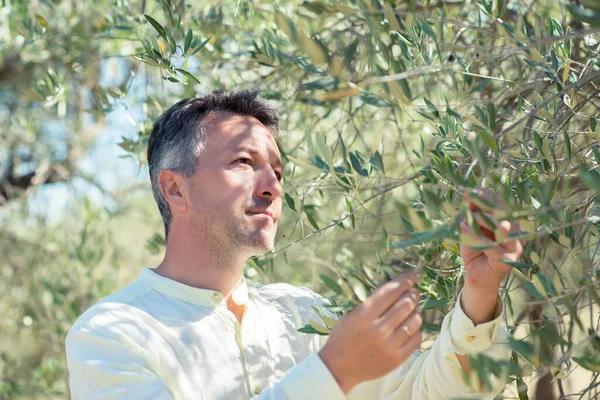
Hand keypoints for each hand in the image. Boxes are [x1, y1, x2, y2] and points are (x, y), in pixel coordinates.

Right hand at [318, 272, 421, 393]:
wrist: (339, 367)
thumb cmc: (343, 337)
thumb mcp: (351, 315)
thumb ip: (372, 303)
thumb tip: (398, 288)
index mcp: (363, 315)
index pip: (391, 292)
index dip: (404, 281)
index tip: (412, 276)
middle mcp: (378, 329)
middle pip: (406, 304)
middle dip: (412, 294)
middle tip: (413, 292)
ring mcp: (389, 346)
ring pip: (414, 320)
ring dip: (415, 312)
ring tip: (411, 311)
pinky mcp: (397, 359)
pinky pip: (416, 338)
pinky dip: (416, 330)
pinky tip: (409, 327)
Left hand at [460, 188, 523, 291]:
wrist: (475, 275)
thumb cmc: (474, 250)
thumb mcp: (471, 228)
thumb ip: (472, 214)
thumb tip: (468, 195)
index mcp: (509, 221)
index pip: (501, 203)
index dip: (486, 196)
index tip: (468, 192)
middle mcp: (516, 232)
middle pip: (504, 213)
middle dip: (484, 208)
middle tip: (468, 209)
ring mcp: (515, 246)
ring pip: (501, 227)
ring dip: (481, 222)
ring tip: (465, 223)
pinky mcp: (508, 260)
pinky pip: (492, 246)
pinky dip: (476, 237)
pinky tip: (464, 230)